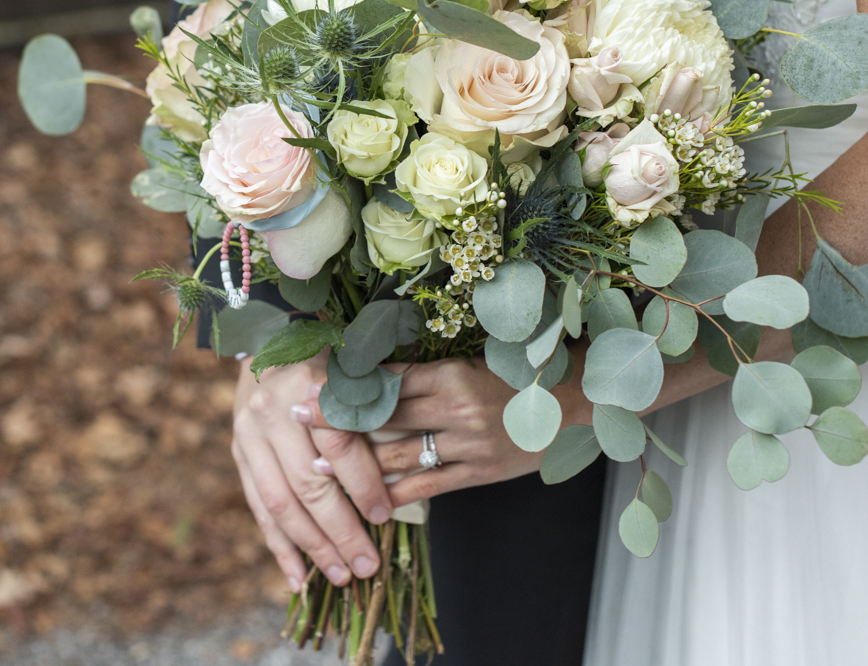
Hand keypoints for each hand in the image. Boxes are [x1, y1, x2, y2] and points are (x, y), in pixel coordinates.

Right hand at [229, 355, 394, 591]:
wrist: (269, 343)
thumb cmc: (329, 363)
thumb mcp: (354, 373)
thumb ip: (374, 410)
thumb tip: (407, 463)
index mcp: (308, 384)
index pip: (336, 443)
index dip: (362, 483)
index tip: (384, 516)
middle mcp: (272, 411)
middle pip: (307, 482)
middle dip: (339, 530)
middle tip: (366, 565)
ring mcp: (248, 435)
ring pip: (280, 503)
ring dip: (311, 547)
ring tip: (340, 576)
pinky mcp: (238, 455)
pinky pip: (258, 508)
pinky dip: (279, 547)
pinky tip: (299, 579)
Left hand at [305, 352, 591, 506]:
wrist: (572, 404)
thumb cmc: (514, 377)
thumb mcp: (467, 364)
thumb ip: (422, 374)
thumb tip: (367, 376)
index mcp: (449, 373)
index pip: (384, 381)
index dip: (344, 385)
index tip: (308, 385)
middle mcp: (455, 408)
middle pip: (382, 416)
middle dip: (336, 419)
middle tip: (294, 418)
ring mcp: (467, 445)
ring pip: (398, 455)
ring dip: (355, 463)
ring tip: (316, 467)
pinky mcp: (478, 473)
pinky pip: (426, 487)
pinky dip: (393, 495)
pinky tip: (365, 502)